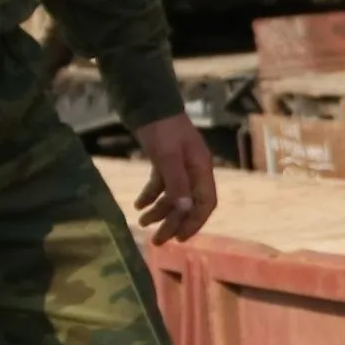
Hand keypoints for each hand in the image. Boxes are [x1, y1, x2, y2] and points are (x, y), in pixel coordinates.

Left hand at [131, 113, 220, 244]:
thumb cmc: (161, 128)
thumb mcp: (167, 156)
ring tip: (142, 222)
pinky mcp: (165, 161)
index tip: (179, 239)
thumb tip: (185, 211)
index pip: (205, 204)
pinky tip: (138, 205)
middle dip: (173, 223)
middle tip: (156, 241)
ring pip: (173, 196)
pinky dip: (150, 196)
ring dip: (159, 211)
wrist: (147, 102)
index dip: (194, 223)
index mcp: (201, 169)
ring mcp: (179, 166)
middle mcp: (193, 170)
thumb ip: (177, 183)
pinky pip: (161, 185)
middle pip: (187, 204)